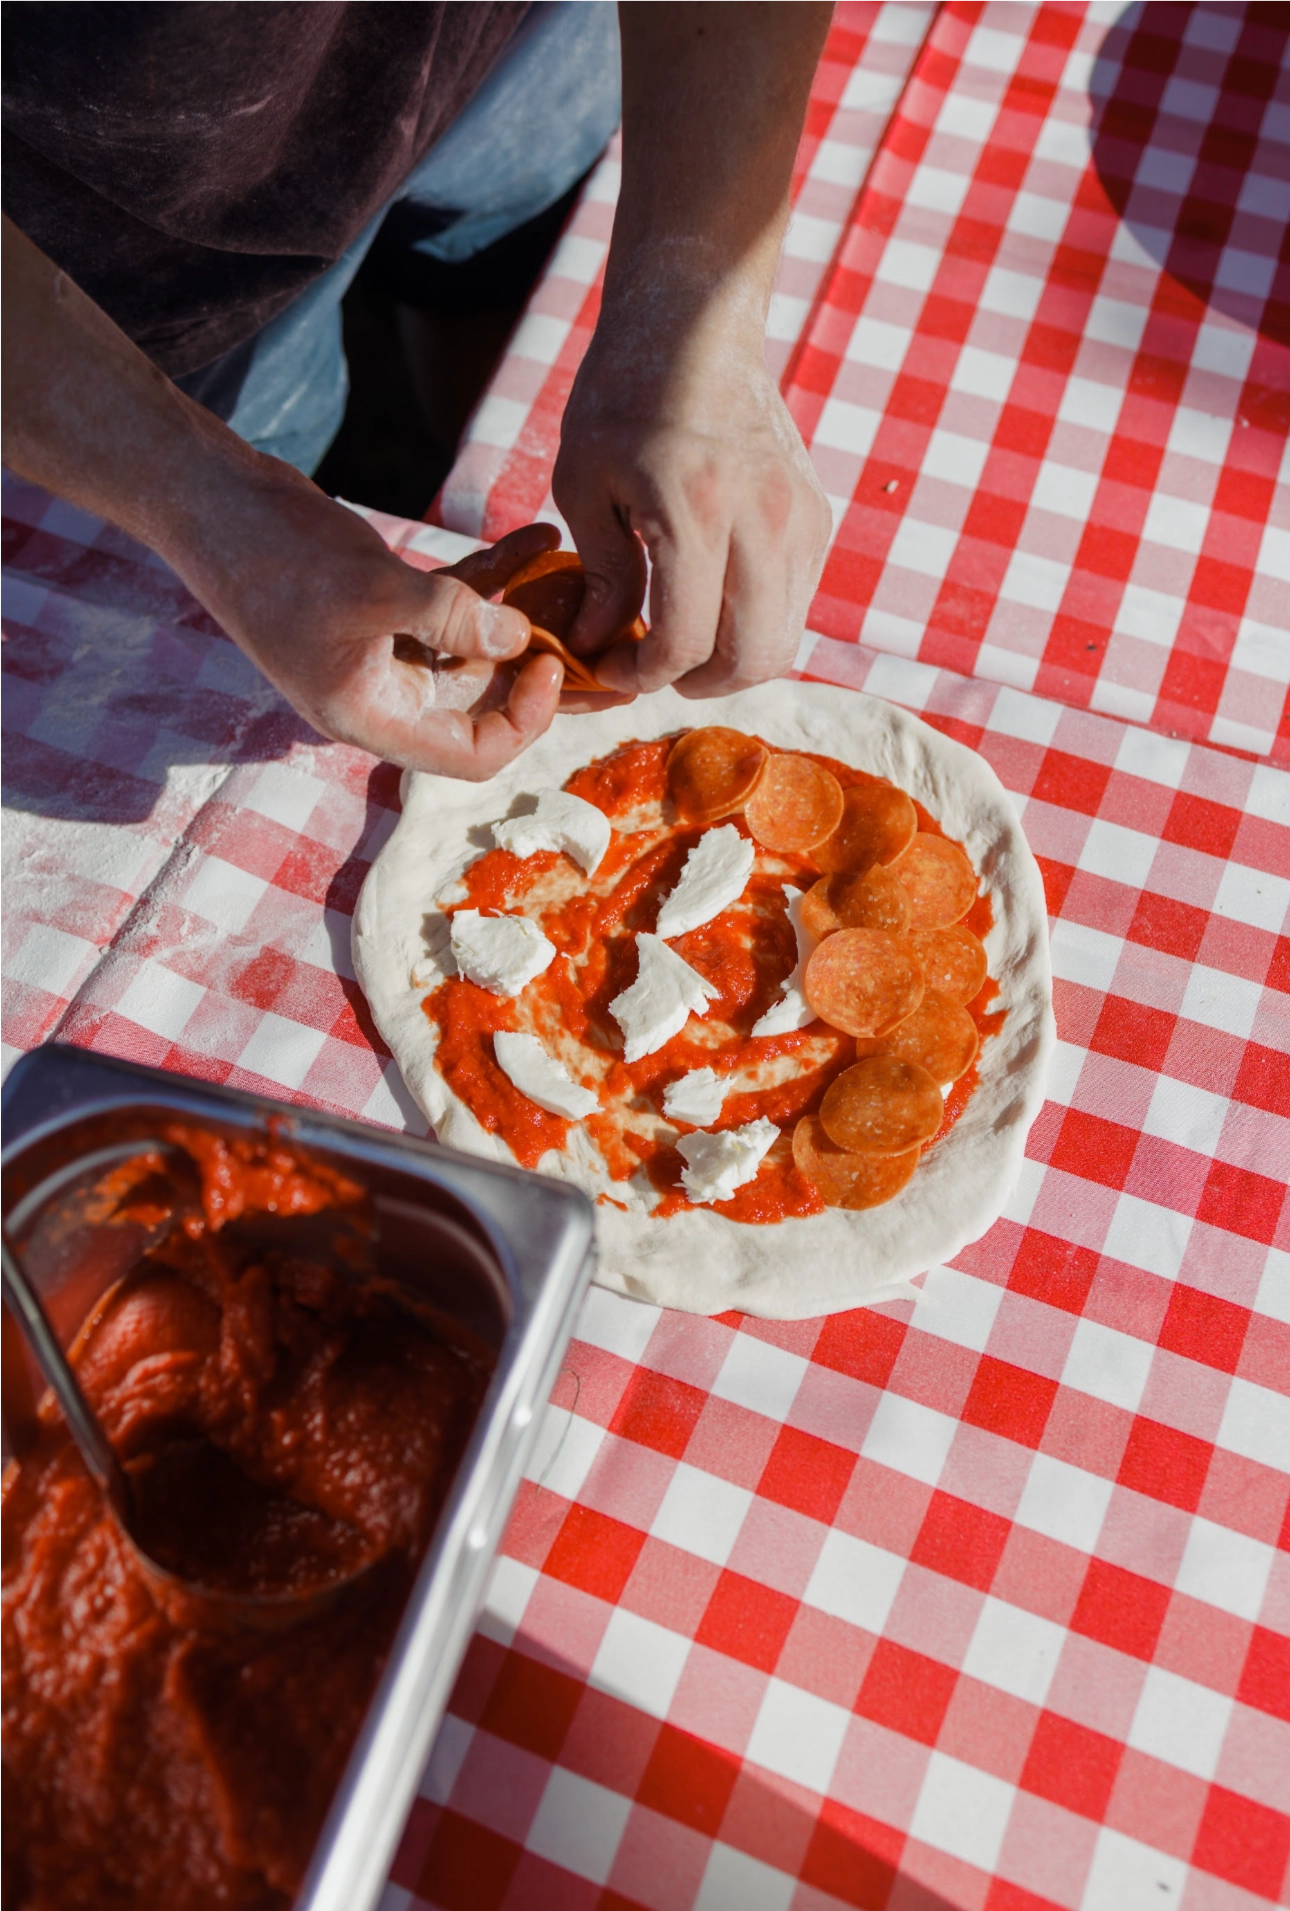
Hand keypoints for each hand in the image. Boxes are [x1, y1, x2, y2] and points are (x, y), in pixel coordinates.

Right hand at [172, 467, 565, 778]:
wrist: (210, 501)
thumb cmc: (276, 556)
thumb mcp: (373, 588)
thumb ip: (450, 618)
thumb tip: (521, 639)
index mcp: (372, 717)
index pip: (471, 756)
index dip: (524, 721)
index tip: (552, 663)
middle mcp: (383, 695)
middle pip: (483, 706)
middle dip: (538, 669)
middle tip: (597, 628)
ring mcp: (384, 652)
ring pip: (475, 649)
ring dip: (524, 614)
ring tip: (576, 572)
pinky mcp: (384, 607)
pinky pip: (454, 603)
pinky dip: (495, 575)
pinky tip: (538, 535)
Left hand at [553, 304, 829, 699]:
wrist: (697, 327)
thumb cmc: (623, 397)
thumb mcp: (584, 483)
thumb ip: (600, 574)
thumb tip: (600, 643)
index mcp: (699, 509)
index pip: (685, 642)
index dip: (642, 674)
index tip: (612, 665)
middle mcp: (764, 521)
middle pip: (750, 660)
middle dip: (694, 683)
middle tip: (649, 666)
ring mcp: (801, 522)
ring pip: (780, 643)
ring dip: (727, 662)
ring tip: (678, 641)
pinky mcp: (817, 520)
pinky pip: (792, 606)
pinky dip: (751, 625)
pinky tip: (707, 604)